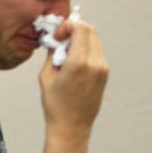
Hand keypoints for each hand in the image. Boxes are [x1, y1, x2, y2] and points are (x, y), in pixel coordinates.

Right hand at [38, 18, 108, 140]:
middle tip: (60, 40)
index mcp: (79, 63)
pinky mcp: (104, 73)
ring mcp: (103, 68)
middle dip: (73, 30)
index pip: (80, 29)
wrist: (71, 126)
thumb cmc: (56, 106)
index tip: (57, 36)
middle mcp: (95, 63)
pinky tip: (72, 61)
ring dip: (79, 39)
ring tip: (65, 53)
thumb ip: (52, 53)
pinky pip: (96, 51)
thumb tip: (55, 40)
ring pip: (94, 40)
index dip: (67, 26)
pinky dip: (85, 49)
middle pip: (90, 30)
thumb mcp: (46, 76)